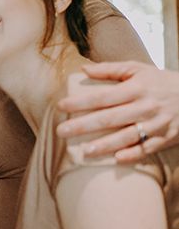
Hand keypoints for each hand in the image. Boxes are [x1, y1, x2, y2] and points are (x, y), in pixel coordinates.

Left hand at [57, 61, 178, 162]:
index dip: (81, 102)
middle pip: (110, 118)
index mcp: (136, 88)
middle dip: (84, 126)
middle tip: (61, 131)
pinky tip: (117, 159)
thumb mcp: (138, 69)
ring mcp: (157, 123)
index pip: (102, 97)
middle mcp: (145, 106)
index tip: (61, 106)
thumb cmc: (160, 81)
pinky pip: (148, 149)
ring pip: (127, 136)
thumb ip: (110, 69)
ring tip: (84, 151)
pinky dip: (133, 154)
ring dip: (105, 145)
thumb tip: (84, 69)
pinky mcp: (166, 137)